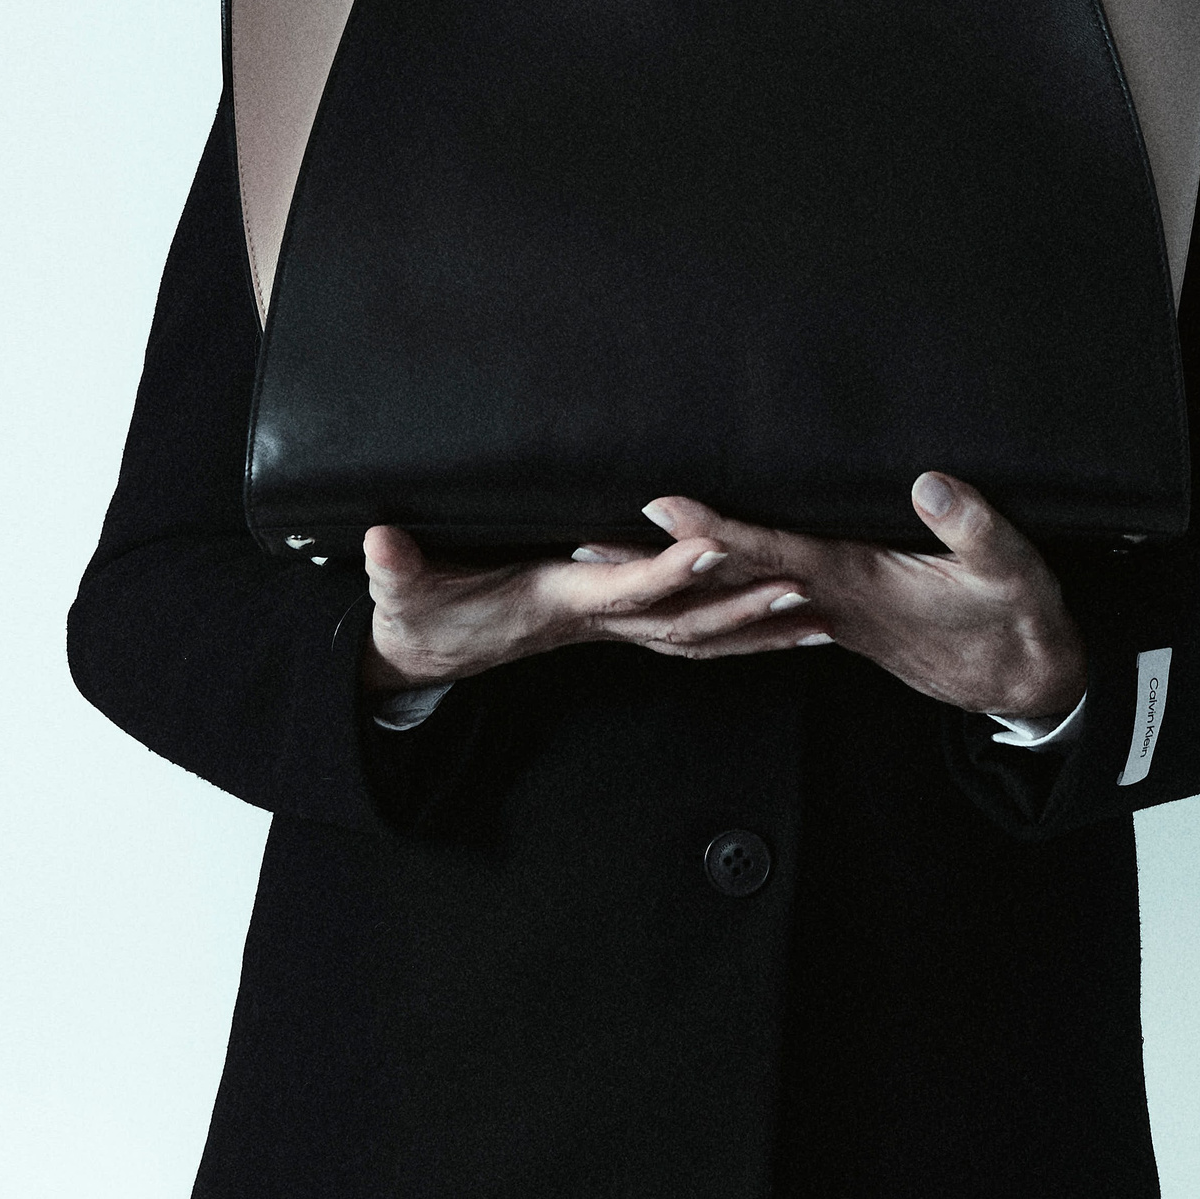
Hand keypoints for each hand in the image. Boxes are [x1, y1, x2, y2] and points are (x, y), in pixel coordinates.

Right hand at [359, 524, 835, 693]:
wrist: (423, 654)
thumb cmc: (417, 614)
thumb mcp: (397, 591)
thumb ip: (392, 567)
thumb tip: (378, 543)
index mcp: (558, 601)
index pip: (625, 587)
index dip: (671, 570)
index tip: (717, 546)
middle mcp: (596, 621)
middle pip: (683, 621)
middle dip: (743, 607)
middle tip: (806, 587)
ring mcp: (610, 629)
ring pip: (697, 636)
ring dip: (757, 629)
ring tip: (821, 618)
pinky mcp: (616, 626)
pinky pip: (689, 635)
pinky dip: (738, 634)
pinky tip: (779, 628)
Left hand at [630, 473, 1086, 718]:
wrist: (1023, 680)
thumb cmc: (1017, 620)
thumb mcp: (1014, 572)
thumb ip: (974, 529)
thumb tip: (930, 484)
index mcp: (858, 583)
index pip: (774, 553)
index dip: (718, 531)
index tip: (663, 506)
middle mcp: (826, 602)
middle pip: (729, 577)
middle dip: (659, 560)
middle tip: (588, 539)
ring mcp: (823, 615)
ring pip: (732, 596)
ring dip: (671, 580)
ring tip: (608, 555)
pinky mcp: (830, 618)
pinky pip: (754, 607)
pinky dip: (712, 596)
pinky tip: (683, 585)